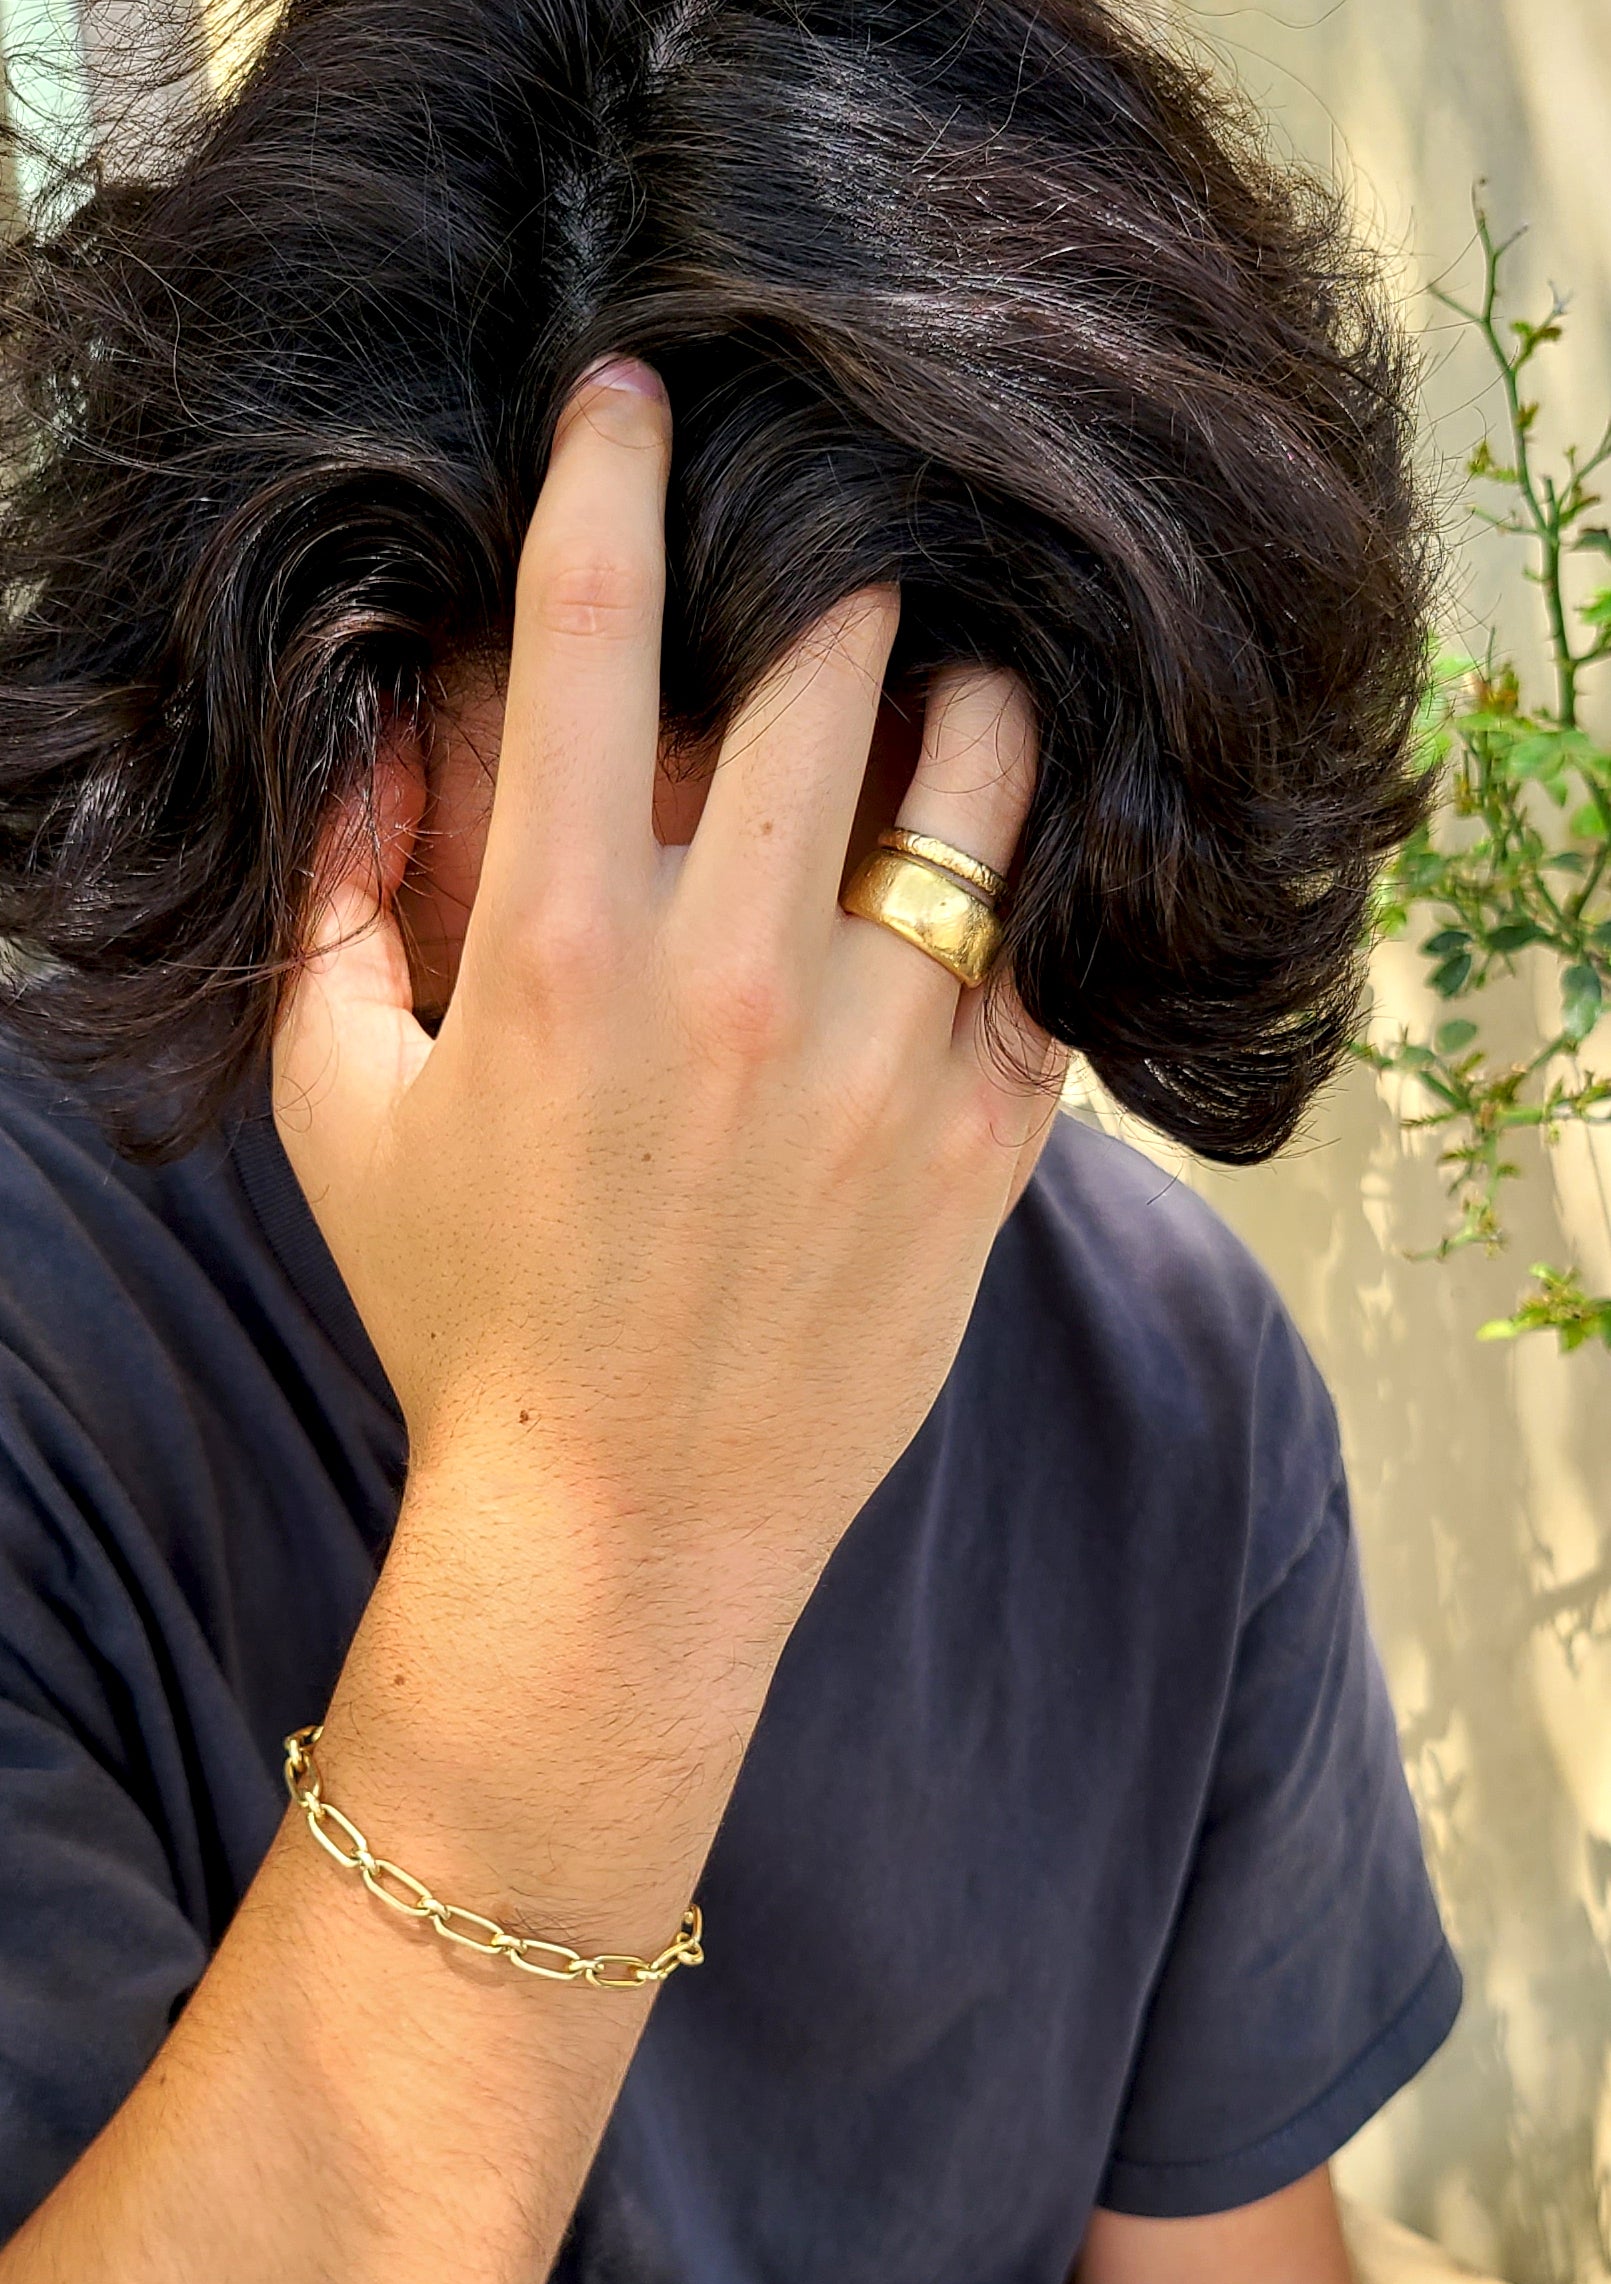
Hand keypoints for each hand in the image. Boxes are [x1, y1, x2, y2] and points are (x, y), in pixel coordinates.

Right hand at [274, 358, 1049, 1639]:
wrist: (625, 1524)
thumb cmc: (468, 1311)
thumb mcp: (343, 1108)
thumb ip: (338, 904)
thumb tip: (377, 736)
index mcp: (561, 940)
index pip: (591, 625)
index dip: (614, 469)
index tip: (641, 388)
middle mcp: (733, 970)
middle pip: (830, 654)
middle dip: (832, 566)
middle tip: (836, 551)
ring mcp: (880, 1052)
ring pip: (982, 773)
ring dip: (967, 694)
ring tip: (951, 687)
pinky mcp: (984, 1137)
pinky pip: (1047, 941)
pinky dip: (1035, 873)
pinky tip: (1003, 864)